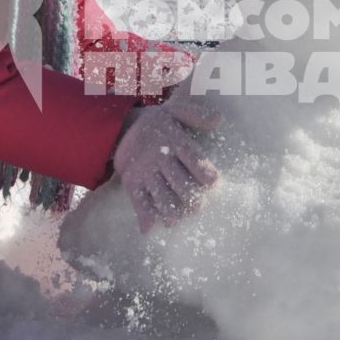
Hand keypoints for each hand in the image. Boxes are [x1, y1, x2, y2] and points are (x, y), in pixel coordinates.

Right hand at [112, 99, 220, 233]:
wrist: (122, 128)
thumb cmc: (159, 124)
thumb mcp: (176, 110)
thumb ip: (196, 115)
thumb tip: (217, 120)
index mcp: (175, 139)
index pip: (194, 159)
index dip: (206, 174)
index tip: (213, 183)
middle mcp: (160, 157)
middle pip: (180, 183)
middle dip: (192, 198)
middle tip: (198, 206)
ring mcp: (145, 171)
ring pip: (161, 196)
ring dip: (171, 211)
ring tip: (177, 219)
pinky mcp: (132, 181)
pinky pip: (138, 200)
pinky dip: (144, 216)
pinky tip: (149, 229)